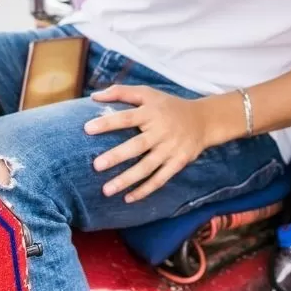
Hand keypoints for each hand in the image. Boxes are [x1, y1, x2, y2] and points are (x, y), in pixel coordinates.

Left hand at [84, 85, 229, 201]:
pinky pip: (160, 179)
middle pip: (137, 145)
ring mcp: (170, 149)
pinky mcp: (178, 163)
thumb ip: (121, 92)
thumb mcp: (148, 93)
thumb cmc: (168, 106)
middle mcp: (161, 131)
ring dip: (127, 180)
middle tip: (96, 166)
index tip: (87, 129)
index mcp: (151, 112)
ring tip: (106, 190)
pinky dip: (145, 190)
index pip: (127, 117)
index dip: (108, 123)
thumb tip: (93, 97)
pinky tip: (128, 198)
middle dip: (117, 156)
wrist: (203, 120)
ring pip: (147, 167)